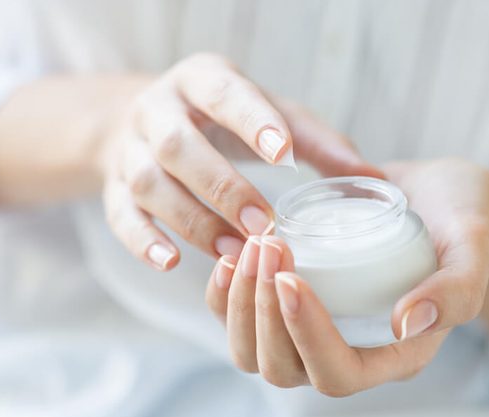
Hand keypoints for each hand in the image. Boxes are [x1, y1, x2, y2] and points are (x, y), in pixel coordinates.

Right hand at [98, 53, 381, 270]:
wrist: (146, 120)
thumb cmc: (224, 119)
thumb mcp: (268, 114)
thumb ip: (317, 143)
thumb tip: (374, 180)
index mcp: (201, 80)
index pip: (224, 94)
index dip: (251, 121)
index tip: (283, 154)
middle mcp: (158, 110)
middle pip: (179, 145)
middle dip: (222, 185)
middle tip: (263, 224)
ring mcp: (130, 149)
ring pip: (150, 184)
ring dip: (192, 220)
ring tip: (234, 252)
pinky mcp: (114, 188)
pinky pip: (120, 215)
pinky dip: (143, 242)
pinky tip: (172, 263)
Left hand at [204, 157, 488, 395]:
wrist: (442, 197)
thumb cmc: (465, 219)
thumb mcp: (475, 244)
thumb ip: (457, 288)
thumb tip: (408, 323)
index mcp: (397, 354)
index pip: (338, 373)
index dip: (306, 336)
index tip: (291, 276)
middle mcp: (352, 350)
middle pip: (284, 368)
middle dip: (264, 313)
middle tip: (268, 246)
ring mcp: (318, 328)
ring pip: (255, 351)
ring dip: (241, 303)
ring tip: (251, 246)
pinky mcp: (297, 302)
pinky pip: (244, 318)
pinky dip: (227, 295)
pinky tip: (232, 255)